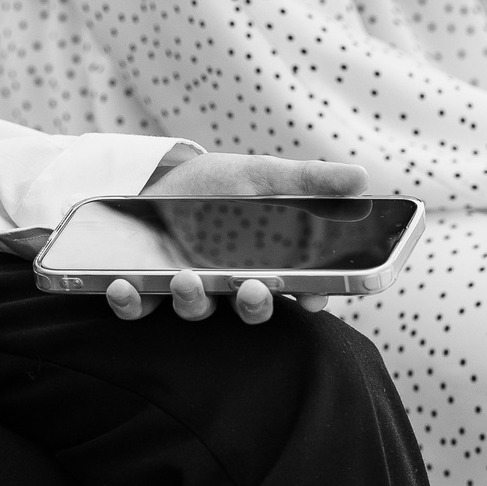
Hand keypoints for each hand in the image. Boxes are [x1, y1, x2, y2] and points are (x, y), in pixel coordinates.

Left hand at [106, 152, 369, 324]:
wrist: (157, 178)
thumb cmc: (219, 183)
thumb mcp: (264, 175)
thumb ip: (310, 181)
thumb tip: (364, 178)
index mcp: (265, 262)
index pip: (298, 289)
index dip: (311, 298)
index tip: (316, 298)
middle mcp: (230, 283)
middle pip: (251, 308)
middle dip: (255, 305)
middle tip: (254, 290)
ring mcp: (188, 287)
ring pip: (197, 310)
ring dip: (194, 300)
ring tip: (186, 278)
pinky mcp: (146, 285)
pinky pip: (140, 306)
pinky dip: (130, 300)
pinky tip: (122, 285)